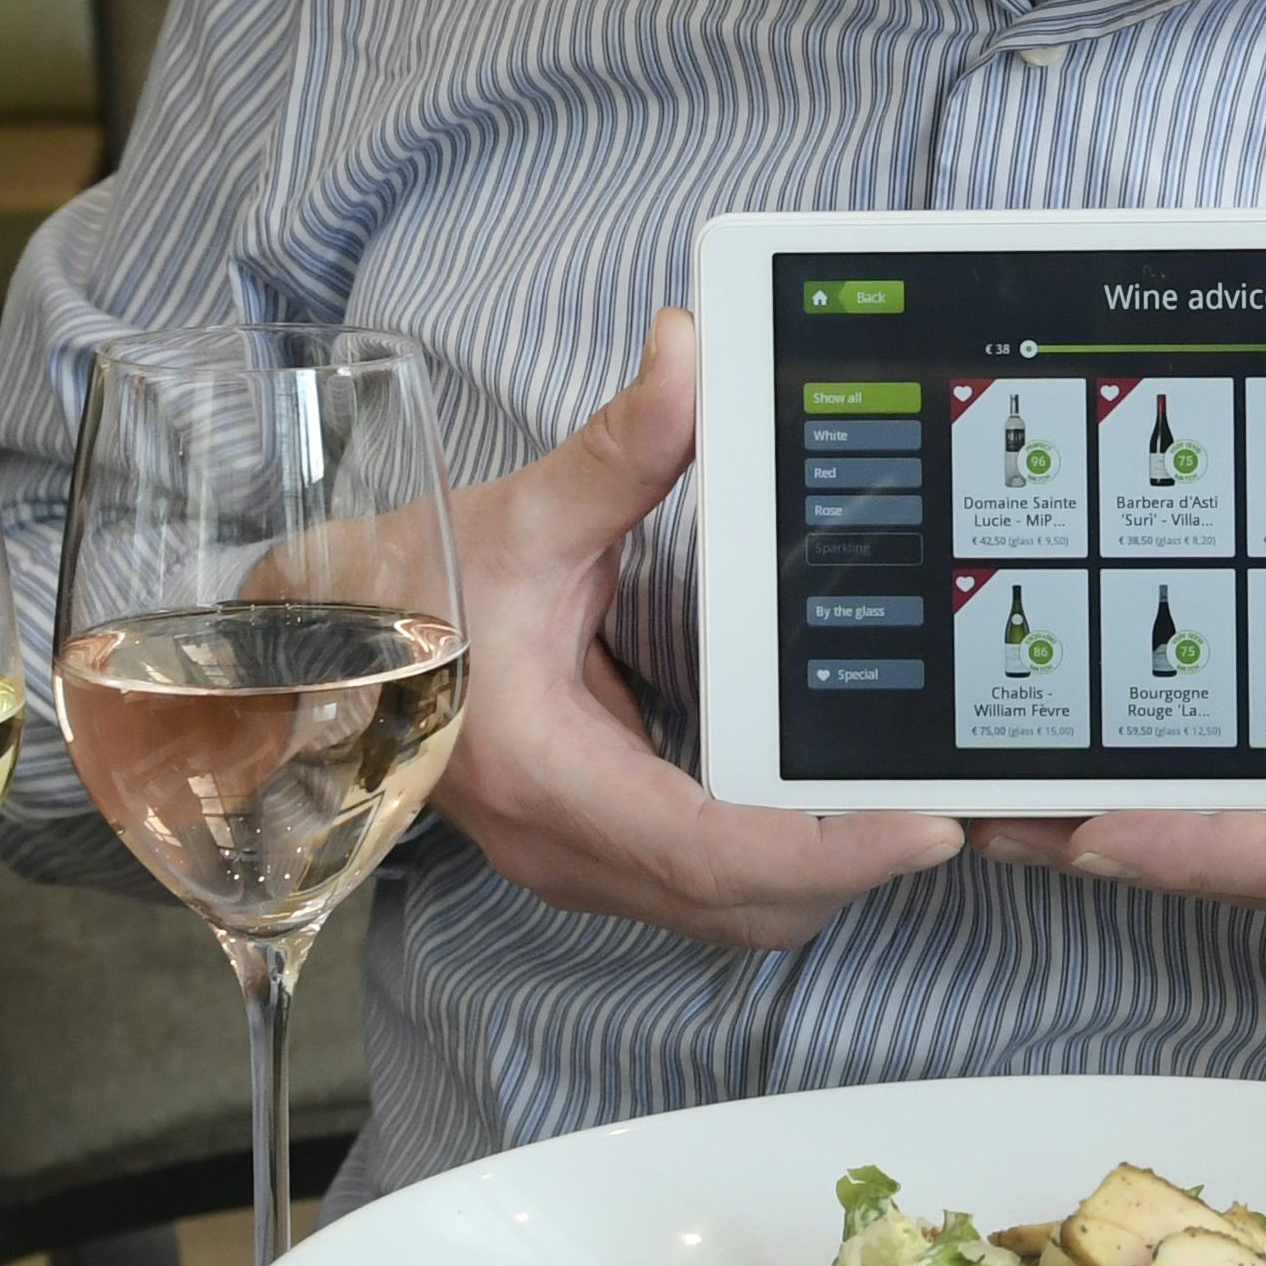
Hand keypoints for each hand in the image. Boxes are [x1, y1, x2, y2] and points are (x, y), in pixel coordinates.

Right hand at [430, 307, 958, 948]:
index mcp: (545, 771)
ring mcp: (573, 861)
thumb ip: (619, 445)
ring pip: (726, 915)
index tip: (923, 826)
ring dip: (820, 878)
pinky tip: (831, 807)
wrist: (317, 650)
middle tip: (949, 806)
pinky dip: (777, 866)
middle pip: (738, 907)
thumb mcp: (520, 513)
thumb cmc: (407, 591)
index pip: (707, 850)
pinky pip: (702, 888)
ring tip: (908, 810)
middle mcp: (562, 844)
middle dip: (852, 871)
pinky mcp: (591, 853)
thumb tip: (688, 350)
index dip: (826, 852)